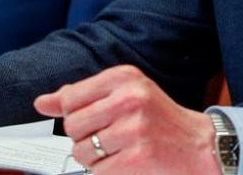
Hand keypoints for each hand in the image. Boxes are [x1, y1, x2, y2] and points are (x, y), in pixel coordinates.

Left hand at [34, 65, 219, 173]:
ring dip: (95, 158)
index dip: (74, 114)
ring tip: (119, 150)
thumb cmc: (159, 119)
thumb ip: (82, 96)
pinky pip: (98, 171)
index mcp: (124, 77)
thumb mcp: (125, 94)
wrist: (200, 146)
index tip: (90, 119)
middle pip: (72, 125)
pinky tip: (127, 162)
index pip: (71, 97)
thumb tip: (42, 102)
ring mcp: (133, 129)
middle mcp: (129, 99)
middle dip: (84, 137)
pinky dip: (108, 172)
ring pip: (82, 151)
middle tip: (109, 137)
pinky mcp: (137, 158)